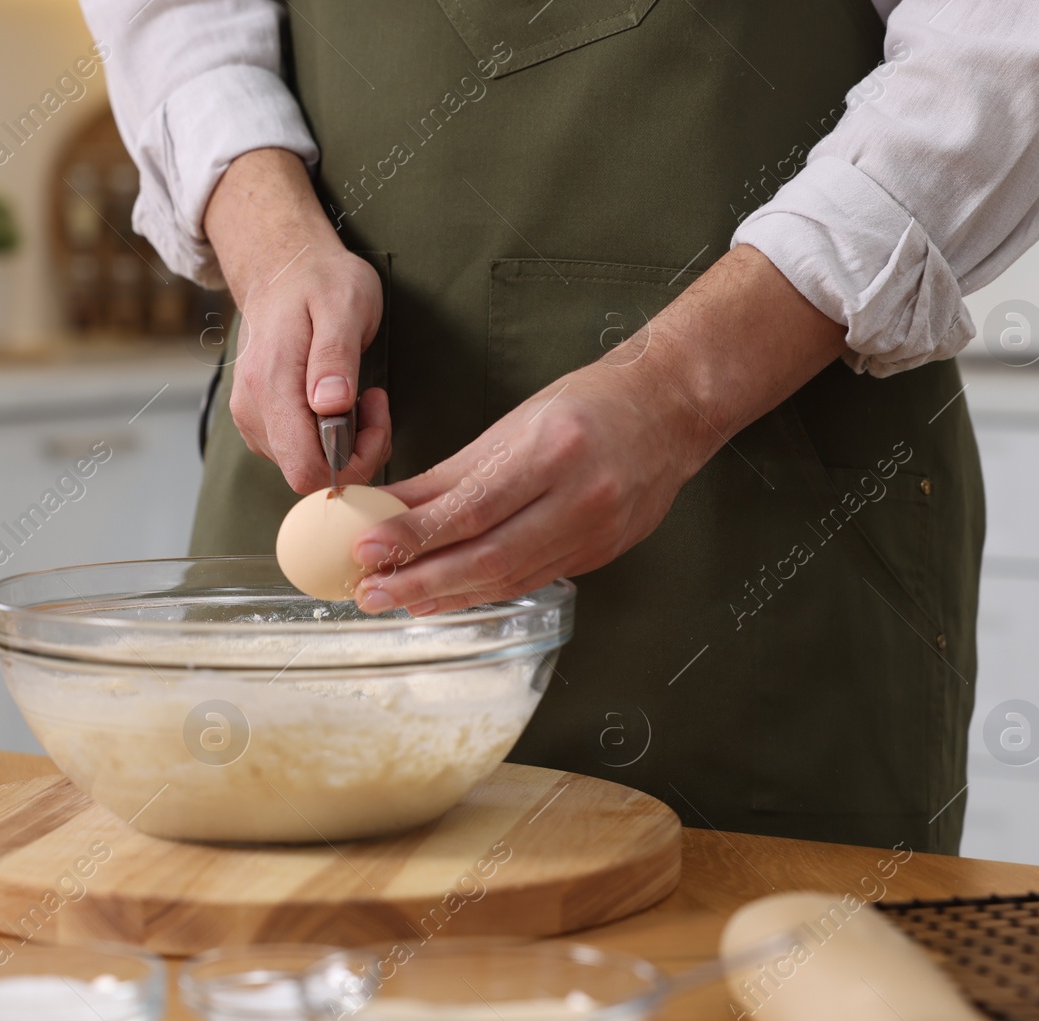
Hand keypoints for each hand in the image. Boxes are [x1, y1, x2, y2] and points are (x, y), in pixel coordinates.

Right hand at [205, 148, 390, 491]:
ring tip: (357, 395)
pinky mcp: (260, 421)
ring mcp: (252, 418)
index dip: (351, 462)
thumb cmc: (321, 283)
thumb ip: (336, 356)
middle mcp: (252, 409)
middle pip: (307, 474)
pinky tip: (338, 402)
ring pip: (304, 467)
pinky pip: (298, 453)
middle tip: (373, 402)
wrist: (285, 269)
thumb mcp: (343, 306)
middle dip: (354, 453)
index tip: (374, 416)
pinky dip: (327, 439)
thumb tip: (331, 405)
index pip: (307, 468)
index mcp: (270, 384)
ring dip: (343, 445)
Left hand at [349, 245, 849, 614]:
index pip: (473, 505)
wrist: (671, 410)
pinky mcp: (602, 554)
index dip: (416, 533)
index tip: (367, 547)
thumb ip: (450, 472)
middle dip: (422, 578)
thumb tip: (386, 504)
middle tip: (369, 592)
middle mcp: (578, 496)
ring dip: (447, 594)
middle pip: (489, 554)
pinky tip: (447, 598)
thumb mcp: (515, 424)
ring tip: (397, 599)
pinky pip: (531, 581)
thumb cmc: (589, 404)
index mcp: (552, 450)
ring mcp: (595, 531)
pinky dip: (484, 592)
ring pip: (509, 577)